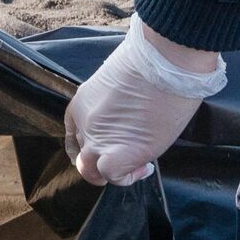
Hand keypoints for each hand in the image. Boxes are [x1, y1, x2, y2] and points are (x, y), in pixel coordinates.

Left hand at [65, 20, 226, 185]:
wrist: (164, 61)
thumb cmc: (151, 62)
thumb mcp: (119, 80)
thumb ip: (115, 102)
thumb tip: (129, 114)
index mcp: (81, 103)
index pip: (75, 133)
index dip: (91, 142)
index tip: (111, 141)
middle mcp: (84, 123)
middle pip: (81, 154)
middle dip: (100, 158)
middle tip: (124, 155)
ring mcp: (98, 140)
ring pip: (90, 171)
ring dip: (108, 173)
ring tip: (134, 167)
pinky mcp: (118, 153)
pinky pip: (114, 176)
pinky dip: (128, 177)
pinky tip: (145, 167)